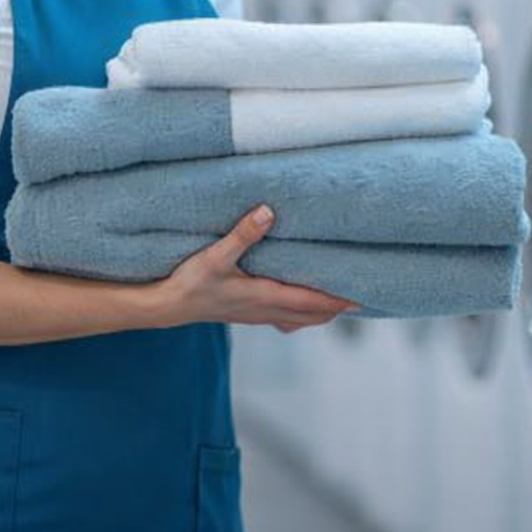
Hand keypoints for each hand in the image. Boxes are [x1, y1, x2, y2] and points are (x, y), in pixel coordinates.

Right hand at [157, 204, 357, 329]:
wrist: (168, 306)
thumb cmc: (191, 283)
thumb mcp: (216, 256)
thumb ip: (242, 234)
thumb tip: (267, 212)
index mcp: (265, 296)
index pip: (312, 301)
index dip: (338, 298)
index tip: (362, 294)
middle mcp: (266, 310)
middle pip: (313, 314)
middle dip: (337, 306)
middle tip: (362, 294)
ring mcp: (258, 315)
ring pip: (301, 319)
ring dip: (322, 312)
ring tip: (339, 300)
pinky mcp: (248, 314)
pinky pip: (286, 319)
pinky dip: (303, 314)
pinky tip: (301, 305)